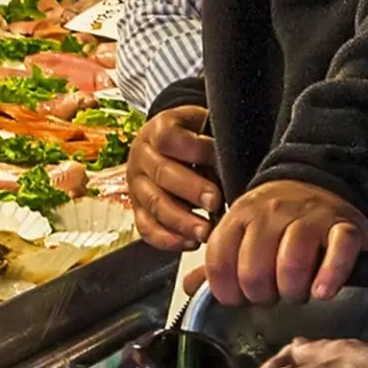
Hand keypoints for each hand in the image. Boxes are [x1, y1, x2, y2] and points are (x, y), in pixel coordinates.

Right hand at [124, 104, 220, 250]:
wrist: (169, 143)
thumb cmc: (193, 136)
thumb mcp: (203, 125)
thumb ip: (213, 139)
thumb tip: (231, 161)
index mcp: (157, 130)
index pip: (169, 139)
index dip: (195, 151)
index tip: (220, 162)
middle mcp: (141, 157)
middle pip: (161, 174)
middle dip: (191, 191)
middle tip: (215, 202)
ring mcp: (136, 185)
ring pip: (154, 205)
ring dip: (181, 221)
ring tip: (205, 231)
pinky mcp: (138, 209)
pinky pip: (146, 228)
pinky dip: (167, 239)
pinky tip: (190, 243)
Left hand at [201, 177, 367, 303]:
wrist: (318, 181)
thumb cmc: (277, 218)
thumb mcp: (241, 231)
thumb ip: (218, 262)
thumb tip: (190, 288)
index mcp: (240, 216)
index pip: (220, 262)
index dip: (226, 292)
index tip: (238, 299)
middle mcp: (272, 214)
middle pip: (254, 271)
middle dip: (261, 295)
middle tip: (271, 295)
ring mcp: (309, 218)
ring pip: (292, 264)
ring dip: (292, 291)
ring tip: (296, 293)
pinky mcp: (343, 225)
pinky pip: (338, 252)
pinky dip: (330, 276)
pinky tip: (322, 291)